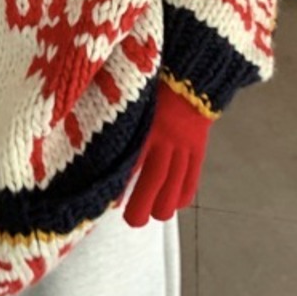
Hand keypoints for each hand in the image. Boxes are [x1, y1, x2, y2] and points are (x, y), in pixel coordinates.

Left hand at [123, 82, 213, 226]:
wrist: (193, 74)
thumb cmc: (158, 80)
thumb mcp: (135, 95)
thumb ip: (123, 117)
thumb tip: (97, 128)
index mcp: (146, 124)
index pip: (132, 160)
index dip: (122, 182)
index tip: (111, 200)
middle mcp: (166, 137)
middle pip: (154, 178)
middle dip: (143, 203)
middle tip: (133, 221)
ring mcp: (184, 144)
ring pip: (175, 181)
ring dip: (165, 203)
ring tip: (155, 216)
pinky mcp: (199, 147)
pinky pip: (193, 174)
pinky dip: (185, 192)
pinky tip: (177, 203)